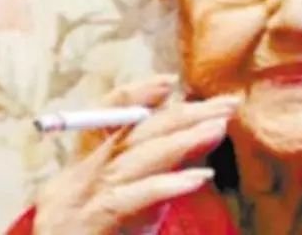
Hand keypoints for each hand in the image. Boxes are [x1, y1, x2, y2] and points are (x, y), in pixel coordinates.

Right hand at [32, 75, 240, 234]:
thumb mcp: (133, 208)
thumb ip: (158, 174)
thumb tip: (201, 141)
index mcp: (83, 171)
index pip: (105, 118)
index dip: (136, 95)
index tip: (171, 82)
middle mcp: (75, 181)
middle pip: (134, 133)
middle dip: (184, 115)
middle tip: (226, 104)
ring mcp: (78, 203)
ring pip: (134, 159)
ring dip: (181, 142)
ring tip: (217, 129)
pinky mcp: (89, 225)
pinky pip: (130, 199)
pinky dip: (165, 185)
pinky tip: (199, 177)